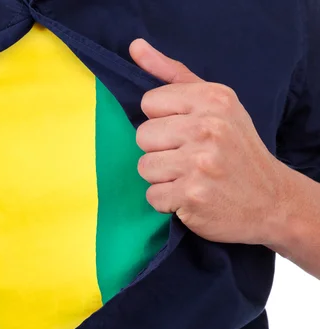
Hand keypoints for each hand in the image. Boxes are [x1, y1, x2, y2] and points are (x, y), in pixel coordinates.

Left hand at [129, 39, 288, 244]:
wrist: (271, 200)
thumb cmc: (236, 148)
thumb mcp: (216, 104)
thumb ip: (173, 75)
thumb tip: (136, 48)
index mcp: (213, 99)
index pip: (149, 102)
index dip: (162, 120)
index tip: (186, 131)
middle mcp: (208, 127)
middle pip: (142, 135)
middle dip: (160, 150)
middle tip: (190, 158)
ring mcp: (200, 163)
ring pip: (144, 167)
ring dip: (162, 178)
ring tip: (190, 177)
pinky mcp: (192, 195)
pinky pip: (152, 196)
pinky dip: (167, 202)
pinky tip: (190, 197)